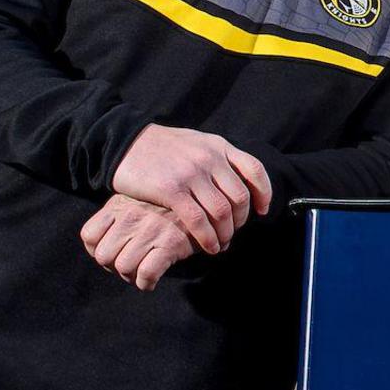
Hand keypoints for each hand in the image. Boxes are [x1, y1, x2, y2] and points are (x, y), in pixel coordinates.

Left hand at [80, 195, 195, 289]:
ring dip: (131, 276)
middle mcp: (132, 216)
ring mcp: (151, 229)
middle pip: (103, 256)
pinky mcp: (170, 243)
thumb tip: (95, 249)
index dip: (96, 250)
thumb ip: (114, 220)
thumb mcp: (133, 204)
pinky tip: (153, 278)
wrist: (203, 205)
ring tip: (142, 271)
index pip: (88, 236)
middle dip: (114, 266)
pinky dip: (146, 283)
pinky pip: (145, 274)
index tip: (113, 252)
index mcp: (119, 206)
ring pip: (123, 267)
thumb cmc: (163, 211)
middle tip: (130, 264)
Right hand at [111, 124, 273, 253]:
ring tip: (220, 244)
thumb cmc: (162, 147)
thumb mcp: (196, 142)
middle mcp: (209, 158)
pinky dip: (208, 238)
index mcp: (218, 146)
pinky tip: (208, 247)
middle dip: (240, 221)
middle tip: (232, 233)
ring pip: (222, 212)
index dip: (264, 193)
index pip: (254, 170)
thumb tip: (238, 180)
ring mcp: (191, 174)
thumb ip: (217, 157)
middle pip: (240, 197)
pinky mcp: (172, 190)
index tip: (262, 211)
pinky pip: (198, 220)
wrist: (126, 143)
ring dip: (225, 234)